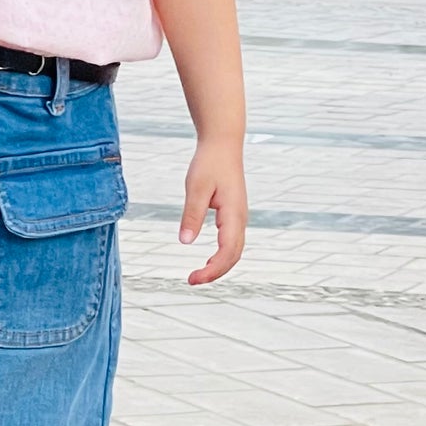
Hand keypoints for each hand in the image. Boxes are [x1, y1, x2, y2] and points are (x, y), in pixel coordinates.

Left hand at [178, 138, 246, 286]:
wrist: (223, 144)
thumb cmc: (209, 163)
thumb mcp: (196, 187)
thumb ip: (192, 215)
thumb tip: (185, 242)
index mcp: (233, 214)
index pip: (227, 251)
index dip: (212, 270)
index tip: (193, 278)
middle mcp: (240, 219)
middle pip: (234, 255)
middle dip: (215, 272)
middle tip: (191, 280)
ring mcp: (239, 217)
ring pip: (235, 250)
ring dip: (219, 266)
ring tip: (198, 275)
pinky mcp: (234, 214)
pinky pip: (232, 242)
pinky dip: (222, 255)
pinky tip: (208, 260)